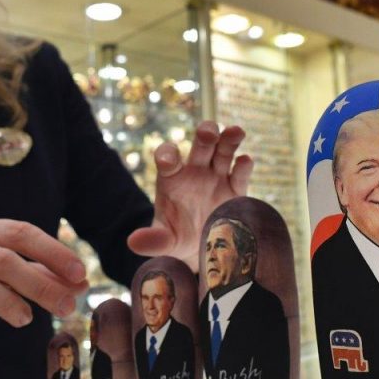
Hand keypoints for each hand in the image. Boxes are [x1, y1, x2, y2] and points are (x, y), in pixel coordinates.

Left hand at [127, 121, 252, 270]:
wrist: (202, 247)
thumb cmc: (178, 238)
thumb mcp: (164, 241)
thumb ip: (152, 240)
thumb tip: (133, 242)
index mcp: (172, 178)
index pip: (168, 160)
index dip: (167, 155)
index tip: (167, 159)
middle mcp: (195, 171)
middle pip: (201, 147)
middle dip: (205, 135)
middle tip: (208, 132)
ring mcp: (217, 177)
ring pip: (224, 151)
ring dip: (229, 139)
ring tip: (236, 131)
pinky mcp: (236, 189)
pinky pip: (240, 174)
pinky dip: (244, 166)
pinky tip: (245, 160)